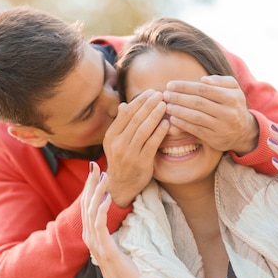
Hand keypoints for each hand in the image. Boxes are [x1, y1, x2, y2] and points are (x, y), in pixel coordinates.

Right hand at [81, 162, 141, 277]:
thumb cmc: (123, 266)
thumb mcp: (115, 242)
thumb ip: (110, 229)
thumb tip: (115, 214)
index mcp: (91, 232)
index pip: (87, 204)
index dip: (89, 186)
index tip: (94, 169)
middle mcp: (89, 235)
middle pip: (86, 203)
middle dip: (90, 183)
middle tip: (94, 165)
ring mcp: (95, 242)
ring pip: (91, 210)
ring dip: (97, 192)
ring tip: (103, 176)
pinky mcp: (104, 248)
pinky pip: (99, 225)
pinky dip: (101, 209)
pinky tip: (107, 198)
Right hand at [103, 90, 168, 206]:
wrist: (120, 185)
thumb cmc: (121, 160)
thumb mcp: (115, 142)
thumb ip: (121, 124)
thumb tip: (124, 104)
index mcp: (111, 136)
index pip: (126, 113)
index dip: (139, 101)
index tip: (150, 92)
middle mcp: (118, 144)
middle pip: (135, 119)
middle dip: (149, 104)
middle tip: (160, 94)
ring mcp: (129, 154)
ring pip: (144, 130)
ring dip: (155, 115)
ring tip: (165, 105)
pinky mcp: (141, 163)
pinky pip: (152, 144)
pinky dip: (160, 132)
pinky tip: (167, 123)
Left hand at [164, 75, 257, 154]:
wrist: (243, 131)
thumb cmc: (233, 105)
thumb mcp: (233, 89)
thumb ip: (220, 81)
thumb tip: (203, 80)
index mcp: (232, 97)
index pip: (203, 89)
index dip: (185, 87)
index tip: (170, 85)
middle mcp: (228, 113)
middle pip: (198, 103)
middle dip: (179, 98)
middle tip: (165, 95)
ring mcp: (222, 127)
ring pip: (196, 117)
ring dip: (178, 111)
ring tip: (167, 106)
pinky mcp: (215, 139)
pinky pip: (196, 130)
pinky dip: (183, 124)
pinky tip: (173, 119)